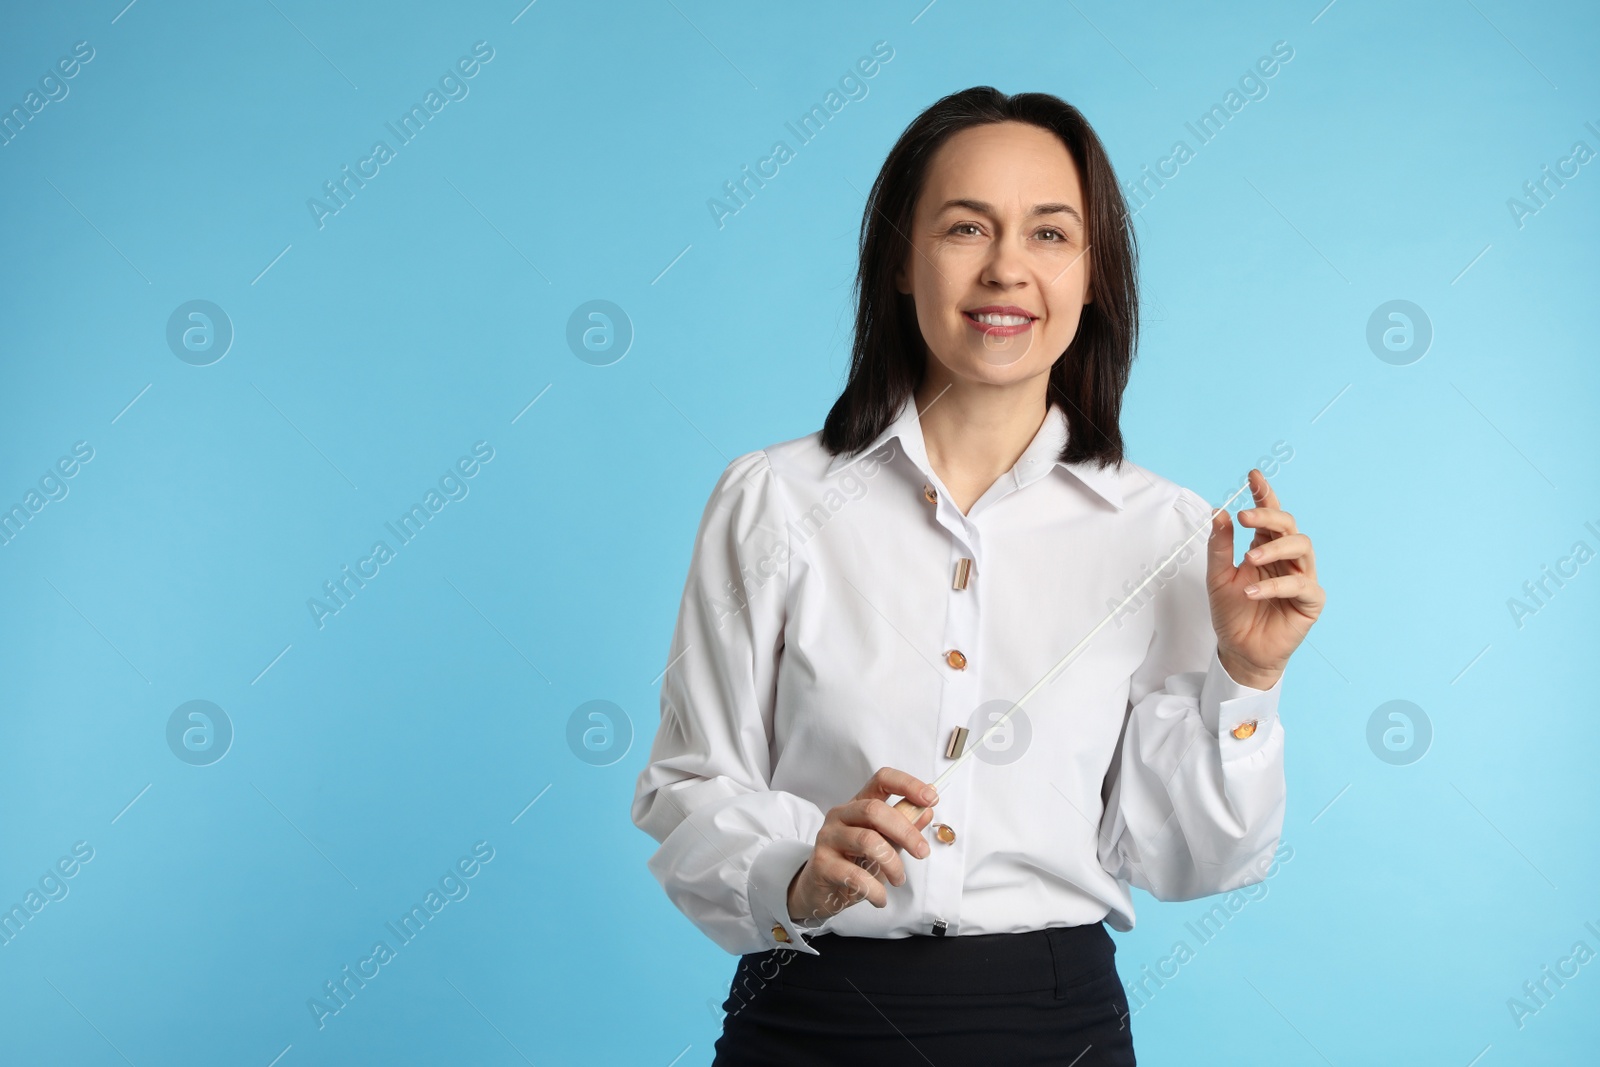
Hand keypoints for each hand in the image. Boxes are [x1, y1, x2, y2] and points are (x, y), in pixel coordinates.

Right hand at [786, 767, 936, 923]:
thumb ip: (903, 829)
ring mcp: (828, 837)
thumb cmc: (852, 864)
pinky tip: (879, 898)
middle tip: (922, 853)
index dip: (907, 785)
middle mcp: (840, 815)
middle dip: (905, 832)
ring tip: (898, 880)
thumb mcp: (883, 844)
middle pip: (875, 810)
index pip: (882, 780)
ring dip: (892, 864)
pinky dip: (875, 889)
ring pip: (867, 841)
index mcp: (858, 805)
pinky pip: (855, 875)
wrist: (819, 891)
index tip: (930, 798)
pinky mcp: (822, 863)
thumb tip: (927, 812)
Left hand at [1206, 468, 1324, 688]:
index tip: (1253, 476)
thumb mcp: (1217, 577)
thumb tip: (1218, 512)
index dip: (1264, 494)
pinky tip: (1252, 592)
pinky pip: (1300, 585)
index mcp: (1266, 548)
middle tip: (1244, 518)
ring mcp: (1302, 577)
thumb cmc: (1232, 613)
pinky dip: (1274, 586)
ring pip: (1302, 547)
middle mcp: (1287, 559)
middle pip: (1288, 525)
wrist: (1239, 650)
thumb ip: (1220, 546)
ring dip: (1274, 548)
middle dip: (1268, 517)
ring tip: (1250, 559)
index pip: (1269, 516)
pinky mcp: (1310, 601)